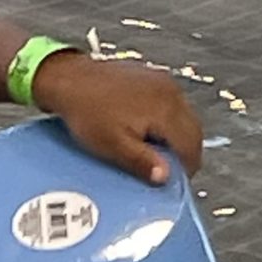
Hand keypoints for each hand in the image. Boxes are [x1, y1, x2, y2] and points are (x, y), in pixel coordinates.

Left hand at [32, 53, 203, 185]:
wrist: (70, 79)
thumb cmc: (89, 114)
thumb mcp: (114, 145)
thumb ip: (143, 161)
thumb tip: (166, 177)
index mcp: (165, 109)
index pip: (190, 146)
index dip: (186, 168)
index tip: (174, 183)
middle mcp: (170, 92)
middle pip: (192, 131)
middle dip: (184, 153)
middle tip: (167, 171)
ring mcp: (163, 82)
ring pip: (185, 118)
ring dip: (177, 137)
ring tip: (157, 154)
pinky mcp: (154, 77)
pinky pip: (172, 105)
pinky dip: (168, 122)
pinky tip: (149, 133)